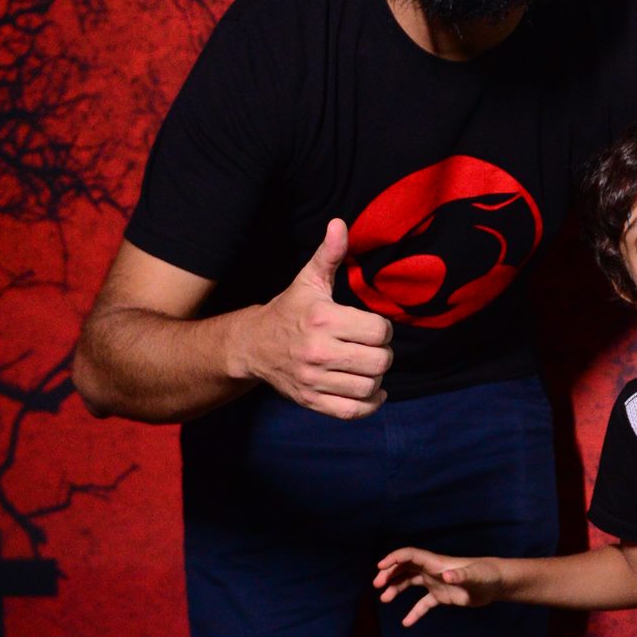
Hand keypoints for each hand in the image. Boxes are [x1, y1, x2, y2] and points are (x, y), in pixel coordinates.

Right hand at [241, 220, 392, 418]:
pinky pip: (353, 411)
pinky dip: (370, 405)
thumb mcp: (308, 280)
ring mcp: (313, 380)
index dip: (382, 329)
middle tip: (372, 347)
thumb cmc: (289, 310)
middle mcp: (317, 352)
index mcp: (322, 319)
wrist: (252, 346)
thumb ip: (329, 254)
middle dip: (383, 353)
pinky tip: (371, 391)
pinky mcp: (311, 401)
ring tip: (369, 366)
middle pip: (379, 361)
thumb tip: (340, 224)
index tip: (371, 326)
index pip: (379, 331)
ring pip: (369, 387)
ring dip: (377, 378)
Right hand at [374, 546, 505, 625]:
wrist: (496, 584)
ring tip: (384, 599)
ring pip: (410, 583)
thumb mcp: (474, 576)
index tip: (380, 567)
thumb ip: (461, 575)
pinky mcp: (442, 596)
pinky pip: (423, 603)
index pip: (410, 556)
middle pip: (405, 568)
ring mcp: (436, 583)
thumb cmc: (486, 576)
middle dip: (389, 574)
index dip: (394, 558)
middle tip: (377, 585)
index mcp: (436, 563)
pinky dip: (414, 612)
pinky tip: (406, 623)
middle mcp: (433, 571)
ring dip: (396, 589)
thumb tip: (447, 576)